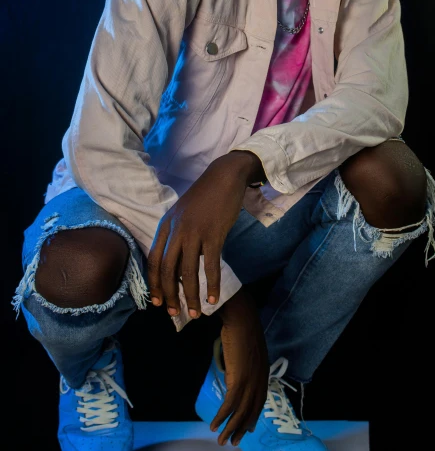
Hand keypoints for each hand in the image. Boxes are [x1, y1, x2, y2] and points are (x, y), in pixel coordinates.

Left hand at [147, 151, 262, 317]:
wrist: (224, 176)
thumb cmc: (205, 196)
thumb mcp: (183, 212)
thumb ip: (177, 235)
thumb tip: (178, 263)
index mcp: (166, 225)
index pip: (154, 261)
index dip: (154, 284)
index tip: (157, 303)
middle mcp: (176, 230)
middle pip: (168, 270)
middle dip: (169, 296)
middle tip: (174, 314)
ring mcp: (194, 232)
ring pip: (188, 272)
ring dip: (191, 296)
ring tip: (195, 313)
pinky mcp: (213, 234)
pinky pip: (210, 266)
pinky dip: (211, 285)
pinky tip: (213, 298)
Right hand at [212, 287, 268, 445]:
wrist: (242, 319)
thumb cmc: (242, 328)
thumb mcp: (249, 349)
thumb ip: (247, 362)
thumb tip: (238, 367)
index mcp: (262, 372)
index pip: (260, 400)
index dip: (254, 416)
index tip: (249, 428)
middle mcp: (259, 379)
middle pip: (251, 410)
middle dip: (242, 428)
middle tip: (234, 442)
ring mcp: (250, 380)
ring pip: (240, 411)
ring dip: (230, 428)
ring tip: (222, 441)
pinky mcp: (239, 379)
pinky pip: (230, 404)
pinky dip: (222, 417)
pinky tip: (214, 426)